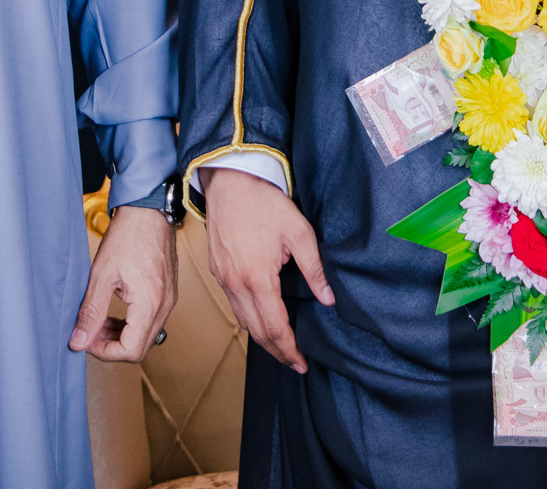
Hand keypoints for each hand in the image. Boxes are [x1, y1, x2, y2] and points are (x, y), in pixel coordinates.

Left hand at [69, 204, 177, 361]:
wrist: (148, 210)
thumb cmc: (129, 235)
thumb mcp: (101, 275)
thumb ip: (91, 312)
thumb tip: (79, 341)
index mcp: (149, 303)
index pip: (130, 351)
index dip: (104, 352)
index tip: (86, 339)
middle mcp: (164, 305)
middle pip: (139, 347)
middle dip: (111, 345)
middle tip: (90, 331)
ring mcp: (168, 298)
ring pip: (145, 335)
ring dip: (120, 334)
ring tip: (99, 320)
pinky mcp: (167, 292)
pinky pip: (151, 320)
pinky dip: (131, 322)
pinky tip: (114, 310)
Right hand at [205, 167, 334, 373]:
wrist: (230, 183)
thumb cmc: (265, 203)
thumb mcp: (299, 233)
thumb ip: (314, 269)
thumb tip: (328, 299)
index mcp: (258, 278)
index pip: (274, 326)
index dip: (289, 349)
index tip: (301, 362)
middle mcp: (236, 285)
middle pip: (256, 332)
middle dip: (277, 351)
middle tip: (294, 362)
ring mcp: (224, 280)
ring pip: (243, 321)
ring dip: (262, 338)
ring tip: (281, 346)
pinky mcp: (218, 273)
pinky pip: (234, 306)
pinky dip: (249, 320)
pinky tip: (261, 319)